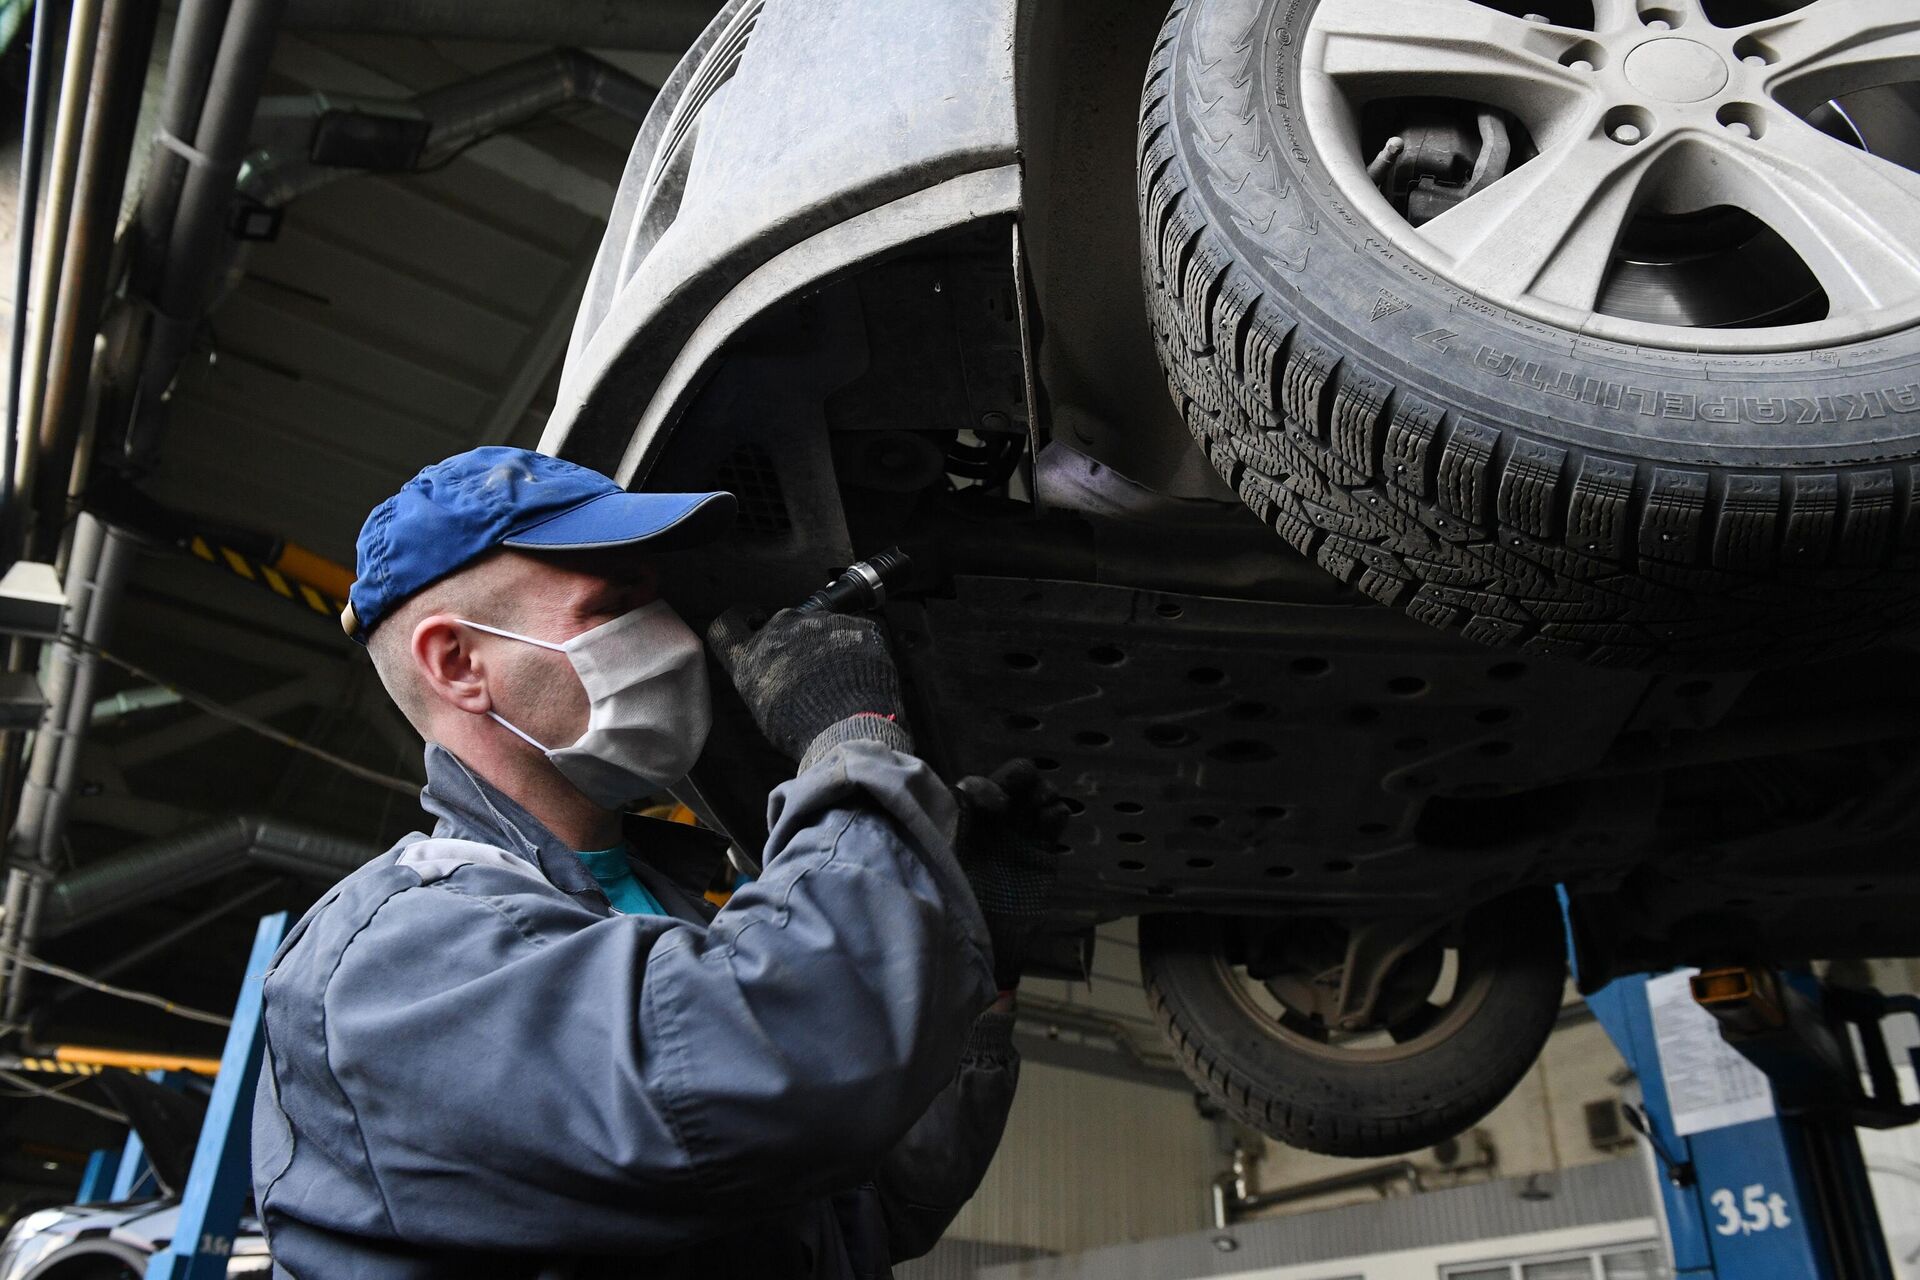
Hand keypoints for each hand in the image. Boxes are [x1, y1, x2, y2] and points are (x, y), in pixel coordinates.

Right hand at [706, 607, 908, 761]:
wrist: (847, 725)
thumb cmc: (803, 728)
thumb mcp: (766, 712)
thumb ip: (764, 683)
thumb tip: (777, 681)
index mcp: (751, 655)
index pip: (726, 627)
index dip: (742, 621)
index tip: (754, 622)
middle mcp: (780, 630)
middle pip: (785, 623)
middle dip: (798, 640)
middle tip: (814, 670)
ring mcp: (817, 622)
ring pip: (823, 625)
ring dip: (831, 644)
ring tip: (843, 678)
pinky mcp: (852, 624)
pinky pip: (856, 630)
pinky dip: (860, 647)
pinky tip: (863, 673)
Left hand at [953, 760, 1068, 989]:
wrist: (981, 943)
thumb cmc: (955, 898)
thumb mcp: (945, 855)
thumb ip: (955, 821)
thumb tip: (975, 792)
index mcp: (963, 822)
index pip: (978, 786)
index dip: (990, 786)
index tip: (998, 802)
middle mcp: (992, 825)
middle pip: (1013, 784)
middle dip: (1023, 779)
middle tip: (1029, 789)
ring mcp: (1019, 838)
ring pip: (1036, 798)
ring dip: (1042, 792)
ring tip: (1042, 803)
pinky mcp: (1042, 854)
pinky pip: (1053, 823)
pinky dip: (1056, 813)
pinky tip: (1052, 818)